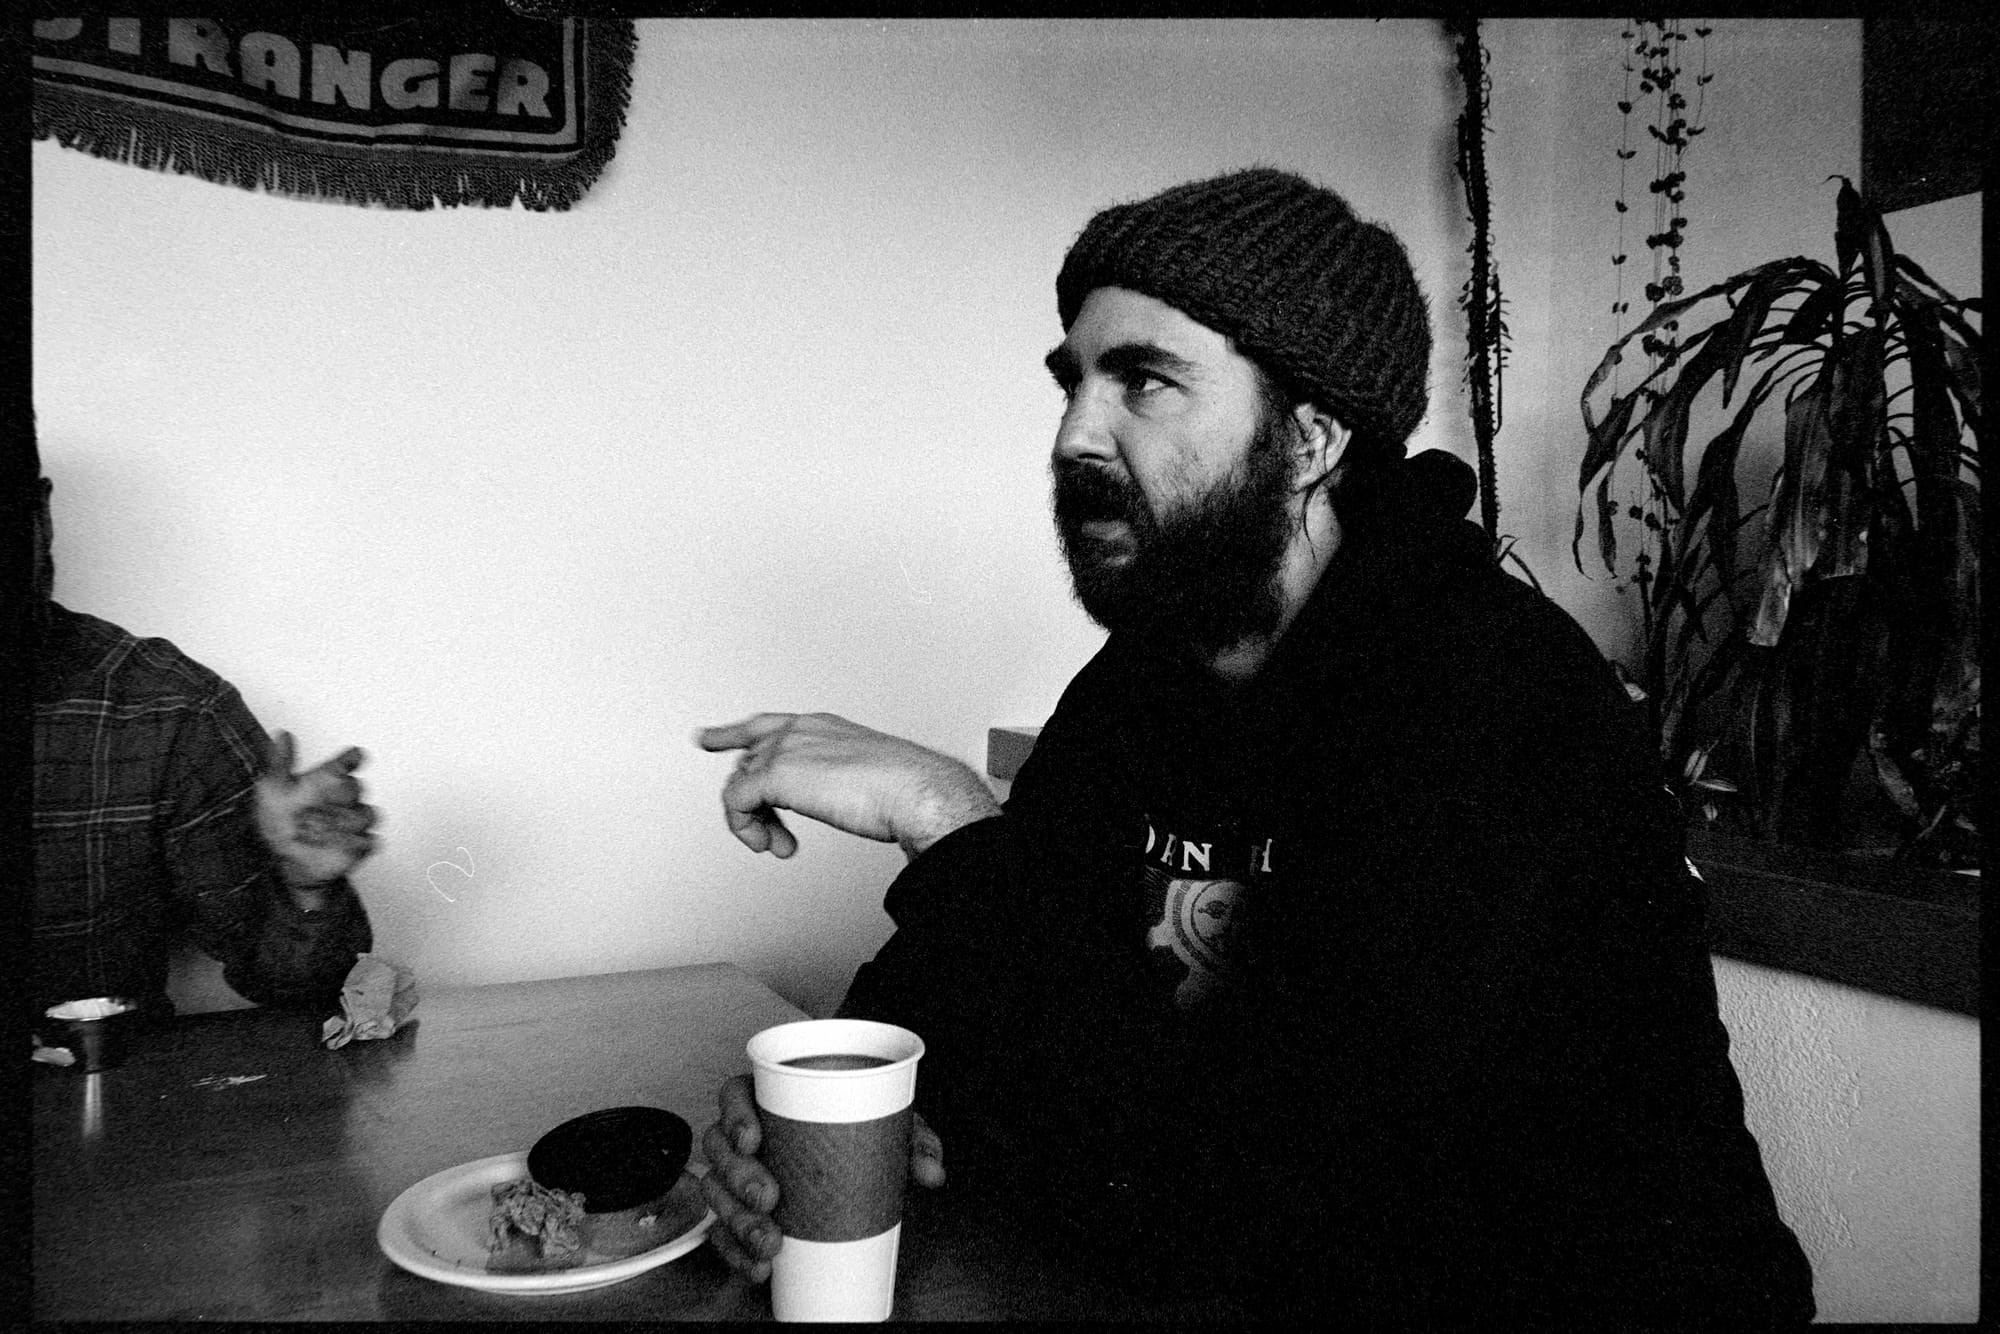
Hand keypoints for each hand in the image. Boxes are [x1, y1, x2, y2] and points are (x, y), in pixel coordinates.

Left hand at [253, 730, 379, 890]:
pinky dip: (357, 841)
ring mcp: (353, 821)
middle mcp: (343, 799)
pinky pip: (371, 839)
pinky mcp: (361, 843)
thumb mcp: (272, 790)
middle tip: (321, 803)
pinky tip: (338, 841)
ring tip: (325, 828)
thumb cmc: (281, 824)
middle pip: (355, 787)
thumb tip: (282, 734)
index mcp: (326, 781)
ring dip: (346, 821)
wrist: (288, 861)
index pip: (347, 762)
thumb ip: (279, 762)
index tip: (352, 757)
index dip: (350, 758)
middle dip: (339, 794)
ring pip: (367, 813)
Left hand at [695, 713, 1000, 859]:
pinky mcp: (777, 774)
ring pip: (739, 785)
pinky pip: (737, 803)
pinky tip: (771, 845)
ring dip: (755, 822)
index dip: (732, 734)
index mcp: (822, 726)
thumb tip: (841, 802)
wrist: (917, 791)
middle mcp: (799, 731)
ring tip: (778, 845)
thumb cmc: (907, 789)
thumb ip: (839, 782)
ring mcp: (786, 749)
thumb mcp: (865, 777)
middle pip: (748, 763)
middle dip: (754, 804)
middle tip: (769, 838)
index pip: (765, 725)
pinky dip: (747, 829)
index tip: (708, 739)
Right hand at [699, 1073, 944, 1282]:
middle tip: (769, 1197)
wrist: (861, 1165)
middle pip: (719, 1148)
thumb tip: (930, 1170)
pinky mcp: (740, 1212)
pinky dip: (735, 1252)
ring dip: (736, 1220)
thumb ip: (914, 1142)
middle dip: (739, 1177)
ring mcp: (738, 1174)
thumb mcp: (889, 1126)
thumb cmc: (861, 1131)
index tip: (753, 1138)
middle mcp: (747, 1134)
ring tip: (769, 1241)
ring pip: (716, 1191)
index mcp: (772, 1098)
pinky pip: (722, 1231)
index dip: (735, 1114)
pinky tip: (759, 1266)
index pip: (735, 1094)